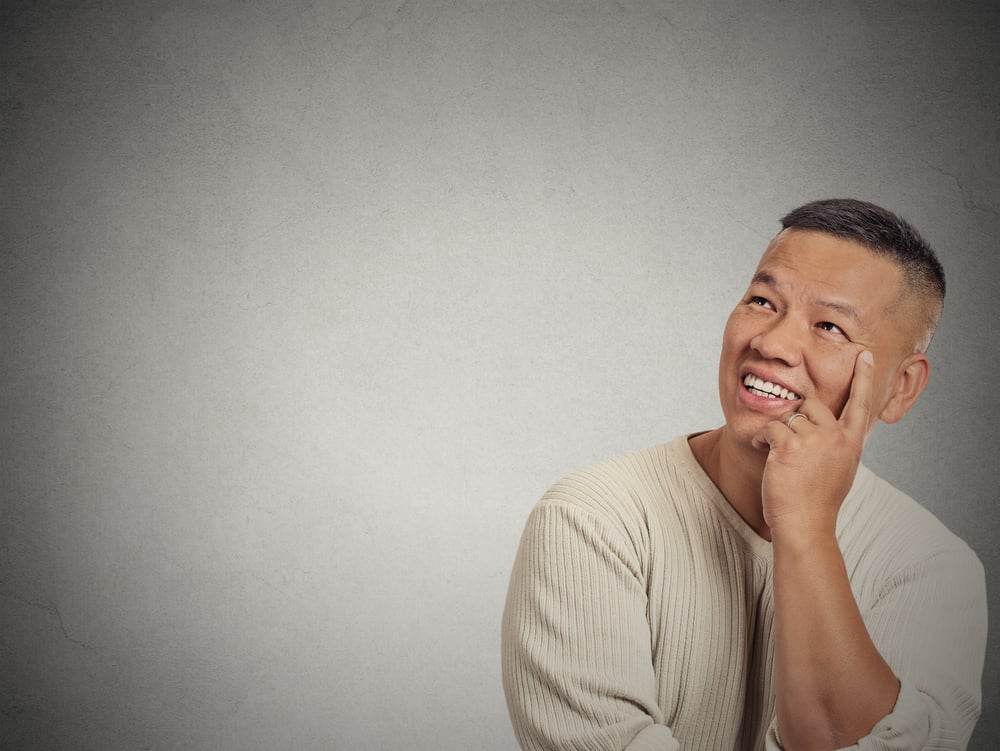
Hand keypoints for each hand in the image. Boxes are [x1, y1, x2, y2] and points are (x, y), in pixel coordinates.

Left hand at [753, 350, 874, 535]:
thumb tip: (829, 431)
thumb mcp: (840, 470)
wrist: (806, 526)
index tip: (865, 354)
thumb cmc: (817, 503)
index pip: (861, 403)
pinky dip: (762, 439)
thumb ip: (836, 446)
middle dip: (796, 415)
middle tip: (788, 442)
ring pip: (788, 415)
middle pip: (813, 403)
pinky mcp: (790, 445)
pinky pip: (770, 427)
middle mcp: (837, 437)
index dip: (864, 378)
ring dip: (777, 432)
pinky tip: (765, 456)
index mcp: (852, 443)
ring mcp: (814, 440)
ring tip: (776, 456)